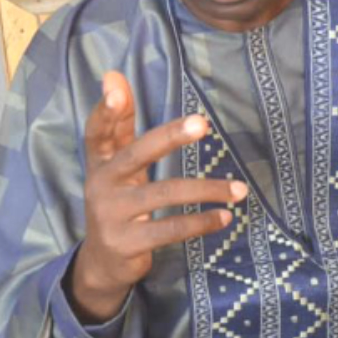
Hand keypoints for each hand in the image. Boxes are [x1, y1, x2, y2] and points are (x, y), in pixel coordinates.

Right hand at [68, 70, 247, 322]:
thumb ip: (119, 124)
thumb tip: (113, 73)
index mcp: (100, 163)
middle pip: (136, 155)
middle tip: (203, 123)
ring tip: (239, 189)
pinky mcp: (127, 243)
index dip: (106, 109)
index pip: (98, 130)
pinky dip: (201, 223)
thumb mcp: (116, 165)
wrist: (102, 263)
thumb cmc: (119, 202)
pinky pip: (170, 229)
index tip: (115, 83)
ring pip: (163, 195)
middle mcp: (101, 186)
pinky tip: (225, 217)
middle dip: (169, 137)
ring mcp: (112, 216)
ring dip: (205, 190)